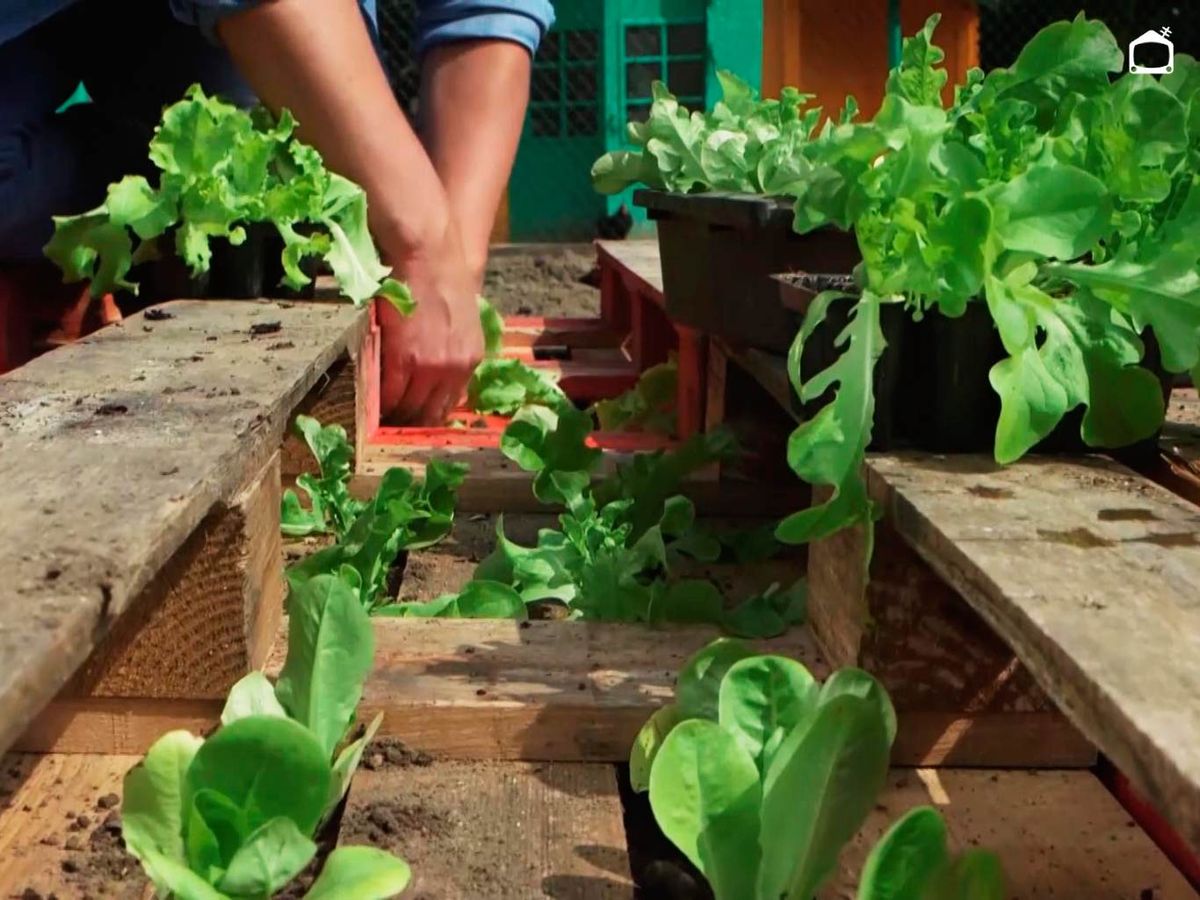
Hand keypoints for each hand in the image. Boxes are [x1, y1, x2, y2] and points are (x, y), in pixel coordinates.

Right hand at [378, 222, 483, 424]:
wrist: (429, 257)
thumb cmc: (442, 283)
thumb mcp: (462, 325)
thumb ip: (453, 355)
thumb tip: (435, 383)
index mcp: (471, 360)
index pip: (448, 406)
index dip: (427, 418)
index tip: (412, 421)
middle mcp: (454, 368)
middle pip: (428, 413)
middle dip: (409, 422)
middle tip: (391, 426)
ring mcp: (430, 366)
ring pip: (408, 407)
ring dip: (392, 415)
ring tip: (379, 417)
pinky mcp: (404, 358)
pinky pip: (389, 393)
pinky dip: (379, 401)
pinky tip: (371, 403)